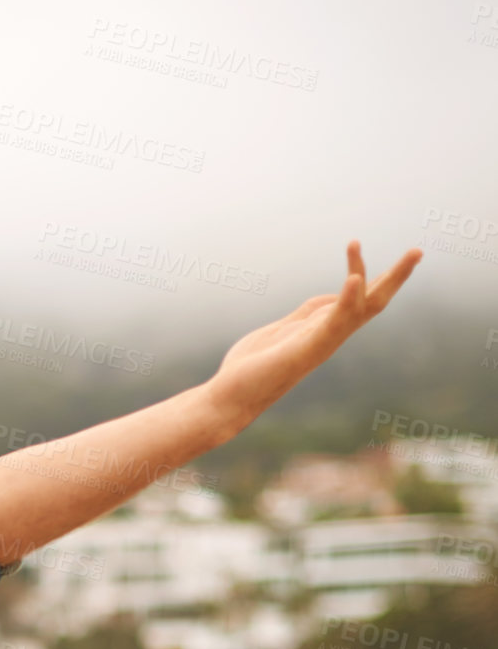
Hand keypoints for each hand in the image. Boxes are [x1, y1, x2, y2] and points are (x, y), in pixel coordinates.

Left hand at [209, 241, 422, 428]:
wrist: (230, 398)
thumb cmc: (252, 368)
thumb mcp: (283, 329)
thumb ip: (306, 314)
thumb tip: (328, 298)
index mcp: (322, 329)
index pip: (358, 299)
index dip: (374, 276)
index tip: (390, 253)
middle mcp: (329, 336)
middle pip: (372, 303)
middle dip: (395, 277)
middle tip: (418, 250)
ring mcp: (321, 343)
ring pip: (363, 308)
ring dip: (386, 280)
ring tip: (408, 255)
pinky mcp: (306, 349)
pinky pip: (332, 322)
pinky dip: (345, 300)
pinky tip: (354, 279)